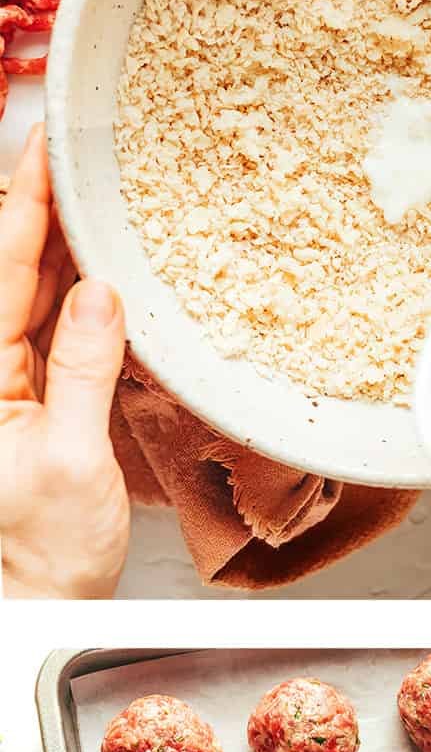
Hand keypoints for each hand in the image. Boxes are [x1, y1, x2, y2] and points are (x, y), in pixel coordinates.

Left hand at [0, 125, 129, 598]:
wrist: (37, 604)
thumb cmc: (42, 555)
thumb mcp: (73, 461)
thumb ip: (83, 370)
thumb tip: (100, 295)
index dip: (22, 202)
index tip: (44, 148)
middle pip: (6, 266)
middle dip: (36, 204)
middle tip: (72, 147)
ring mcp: (2, 379)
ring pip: (26, 288)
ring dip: (58, 240)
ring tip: (88, 188)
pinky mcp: (26, 395)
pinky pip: (46, 323)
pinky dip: (70, 286)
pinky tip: (92, 256)